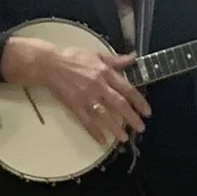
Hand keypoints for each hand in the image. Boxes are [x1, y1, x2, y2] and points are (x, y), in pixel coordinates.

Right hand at [3, 35, 148, 145]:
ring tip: (123, 138)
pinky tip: (102, 140)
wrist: (50, 64)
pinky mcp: (74, 105)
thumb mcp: (97, 54)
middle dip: (131, 118)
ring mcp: (86, 97)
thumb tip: (133, 58)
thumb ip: (116, 60)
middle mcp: (98, 86)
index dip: (138, 101)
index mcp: (105, 73)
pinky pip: (86, 121)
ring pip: (104, 115)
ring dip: (115, 128)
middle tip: (140, 128)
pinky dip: (94, 132)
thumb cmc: (73, 57)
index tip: (147, 111)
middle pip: (118, 104)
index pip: (127, 89)